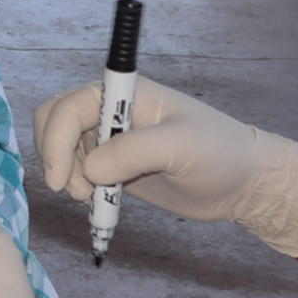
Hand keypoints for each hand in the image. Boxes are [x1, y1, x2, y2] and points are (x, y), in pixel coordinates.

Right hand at [28, 74, 297, 256]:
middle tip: (80, 192)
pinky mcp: (116, 164)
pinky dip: (79, 187)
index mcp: (125, 93)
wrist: (241, 182)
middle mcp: (112, 110)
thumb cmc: (218, 154)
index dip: (55, 140)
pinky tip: (100, 204)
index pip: (70, 106)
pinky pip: (79, 170)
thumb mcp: (180, 147)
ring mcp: (112, 137)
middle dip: (56, 157)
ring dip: (67, 176)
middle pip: (55, 121)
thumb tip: (90, 168)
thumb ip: (133, 152)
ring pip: (63, 148)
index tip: (61, 181)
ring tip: (94, 200)